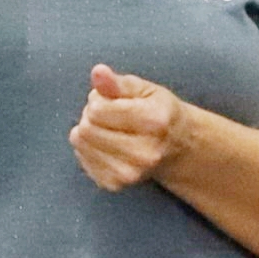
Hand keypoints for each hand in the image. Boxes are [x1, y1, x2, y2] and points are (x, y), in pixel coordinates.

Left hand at [68, 65, 184, 191]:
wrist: (177, 147)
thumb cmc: (159, 112)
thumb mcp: (144, 89)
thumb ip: (118, 82)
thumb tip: (98, 72)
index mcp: (154, 122)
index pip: (97, 110)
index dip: (98, 99)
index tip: (111, 100)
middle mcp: (144, 153)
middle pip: (87, 128)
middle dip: (91, 115)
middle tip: (109, 115)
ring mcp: (130, 173)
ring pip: (81, 144)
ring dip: (88, 131)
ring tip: (108, 128)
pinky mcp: (115, 184)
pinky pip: (82, 159)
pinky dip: (88, 149)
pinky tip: (106, 145)